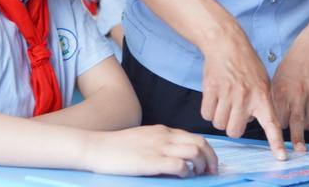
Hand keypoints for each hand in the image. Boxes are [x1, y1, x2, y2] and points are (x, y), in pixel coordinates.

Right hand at [84, 125, 217, 176]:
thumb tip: (175, 157)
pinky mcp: (152, 161)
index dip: (207, 151)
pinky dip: (186, 171)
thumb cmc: (117, 147)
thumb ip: (160, 143)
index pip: (195, 137)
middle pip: (200, 143)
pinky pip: (179, 164)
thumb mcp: (143, 139)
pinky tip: (182, 176)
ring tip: (199, 175)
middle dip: (211, 158)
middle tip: (211, 172)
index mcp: (163, 131)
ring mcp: (158, 148)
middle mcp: (164, 137)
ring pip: (194, 151)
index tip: (209, 164)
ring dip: (202, 165)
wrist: (97, 147)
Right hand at [201, 32, 286, 159]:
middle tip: (234, 112)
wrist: (226, 44)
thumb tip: (256, 121)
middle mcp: (245, 97)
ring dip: (220, 117)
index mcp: (262, 96)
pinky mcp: (211, 90)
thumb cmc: (245, 64)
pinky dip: (208, 110)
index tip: (281, 157)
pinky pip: (206, 115)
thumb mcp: (262, 81)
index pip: (271, 124)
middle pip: (235, 131)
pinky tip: (214, 97)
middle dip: (233, 125)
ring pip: (219, 125)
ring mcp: (227, 94)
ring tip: (224, 101)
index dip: (276, 143)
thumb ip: (262, 103)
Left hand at [270, 42, 308, 151]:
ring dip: (306, 125)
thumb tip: (269, 122)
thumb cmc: (290, 69)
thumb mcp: (275, 82)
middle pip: (297, 122)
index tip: (280, 128)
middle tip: (298, 150)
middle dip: (297, 138)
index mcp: (282, 91)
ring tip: (302, 116)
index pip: (280, 118)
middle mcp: (298, 94)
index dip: (280, 124)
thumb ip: (274, 102)